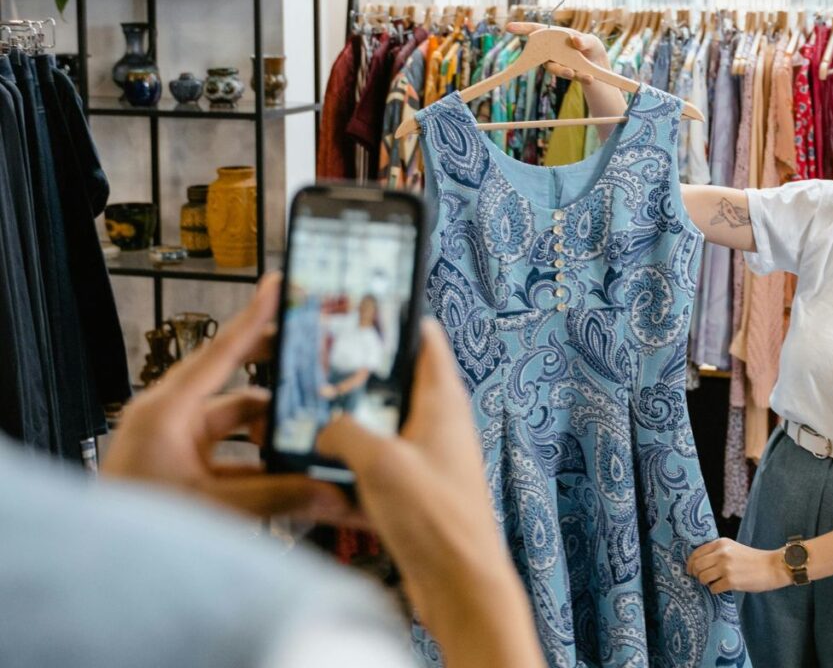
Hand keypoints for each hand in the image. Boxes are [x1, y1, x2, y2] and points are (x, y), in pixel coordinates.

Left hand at [103, 273, 351, 524]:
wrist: (100, 565)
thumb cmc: (139, 526)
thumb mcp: (215, 507)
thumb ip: (278, 497)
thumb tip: (332, 492)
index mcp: (167, 411)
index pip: (221, 352)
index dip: (254, 317)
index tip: (279, 286)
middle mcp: (170, 417)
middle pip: (232, 379)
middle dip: (273, 371)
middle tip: (311, 353)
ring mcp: (175, 442)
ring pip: (236, 419)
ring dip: (271, 425)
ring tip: (310, 428)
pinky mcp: (181, 465)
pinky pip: (230, 450)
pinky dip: (258, 456)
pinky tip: (289, 467)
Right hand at [316, 321, 544, 667]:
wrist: (459, 582)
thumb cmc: (438, 518)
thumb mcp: (379, 461)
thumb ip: (344, 432)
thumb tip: (326, 428)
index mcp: (442, 400)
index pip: (425, 338)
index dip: (397, 319)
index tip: (365, 307)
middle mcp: (439, 422)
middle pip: (398, 381)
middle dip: (361, 375)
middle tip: (324, 367)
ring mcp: (428, 454)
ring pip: (385, 423)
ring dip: (354, 423)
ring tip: (316, 417)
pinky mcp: (417, 487)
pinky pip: (380, 462)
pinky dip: (356, 461)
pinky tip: (328, 469)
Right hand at [505, 21, 610, 83]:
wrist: (599, 66)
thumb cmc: (592, 48)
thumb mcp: (592, 41)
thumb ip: (585, 40)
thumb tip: (575, 40)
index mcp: (556, 36)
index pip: (537, 30)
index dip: (522, 28)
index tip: (509, 27)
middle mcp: (552, 50)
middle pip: (542, 54)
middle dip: (545, 55)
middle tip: (553, 58)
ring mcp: (557, 63)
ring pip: (554, 68)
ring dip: (563, 71)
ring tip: (574, 72)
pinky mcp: (565, 74)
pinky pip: (569, 76)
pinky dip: (580, 77)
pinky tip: (589, 77)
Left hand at [686, 538, 791, 593]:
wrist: (772, 567)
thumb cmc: (753, 559)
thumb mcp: (732, 548)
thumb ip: (717, 552)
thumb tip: (698, 563)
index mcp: (720, 543)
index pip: (696, 553)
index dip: (690, 563)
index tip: (690, 570)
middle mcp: (721, 553)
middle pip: (696, 566)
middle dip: (696, 574)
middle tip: (701, 579)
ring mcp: (726, 567)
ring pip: (702, 577)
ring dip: (706, 583)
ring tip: (714, 583)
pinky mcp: (731, 581)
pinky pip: (713, 588)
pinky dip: (715, 590)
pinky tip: (722, 588)